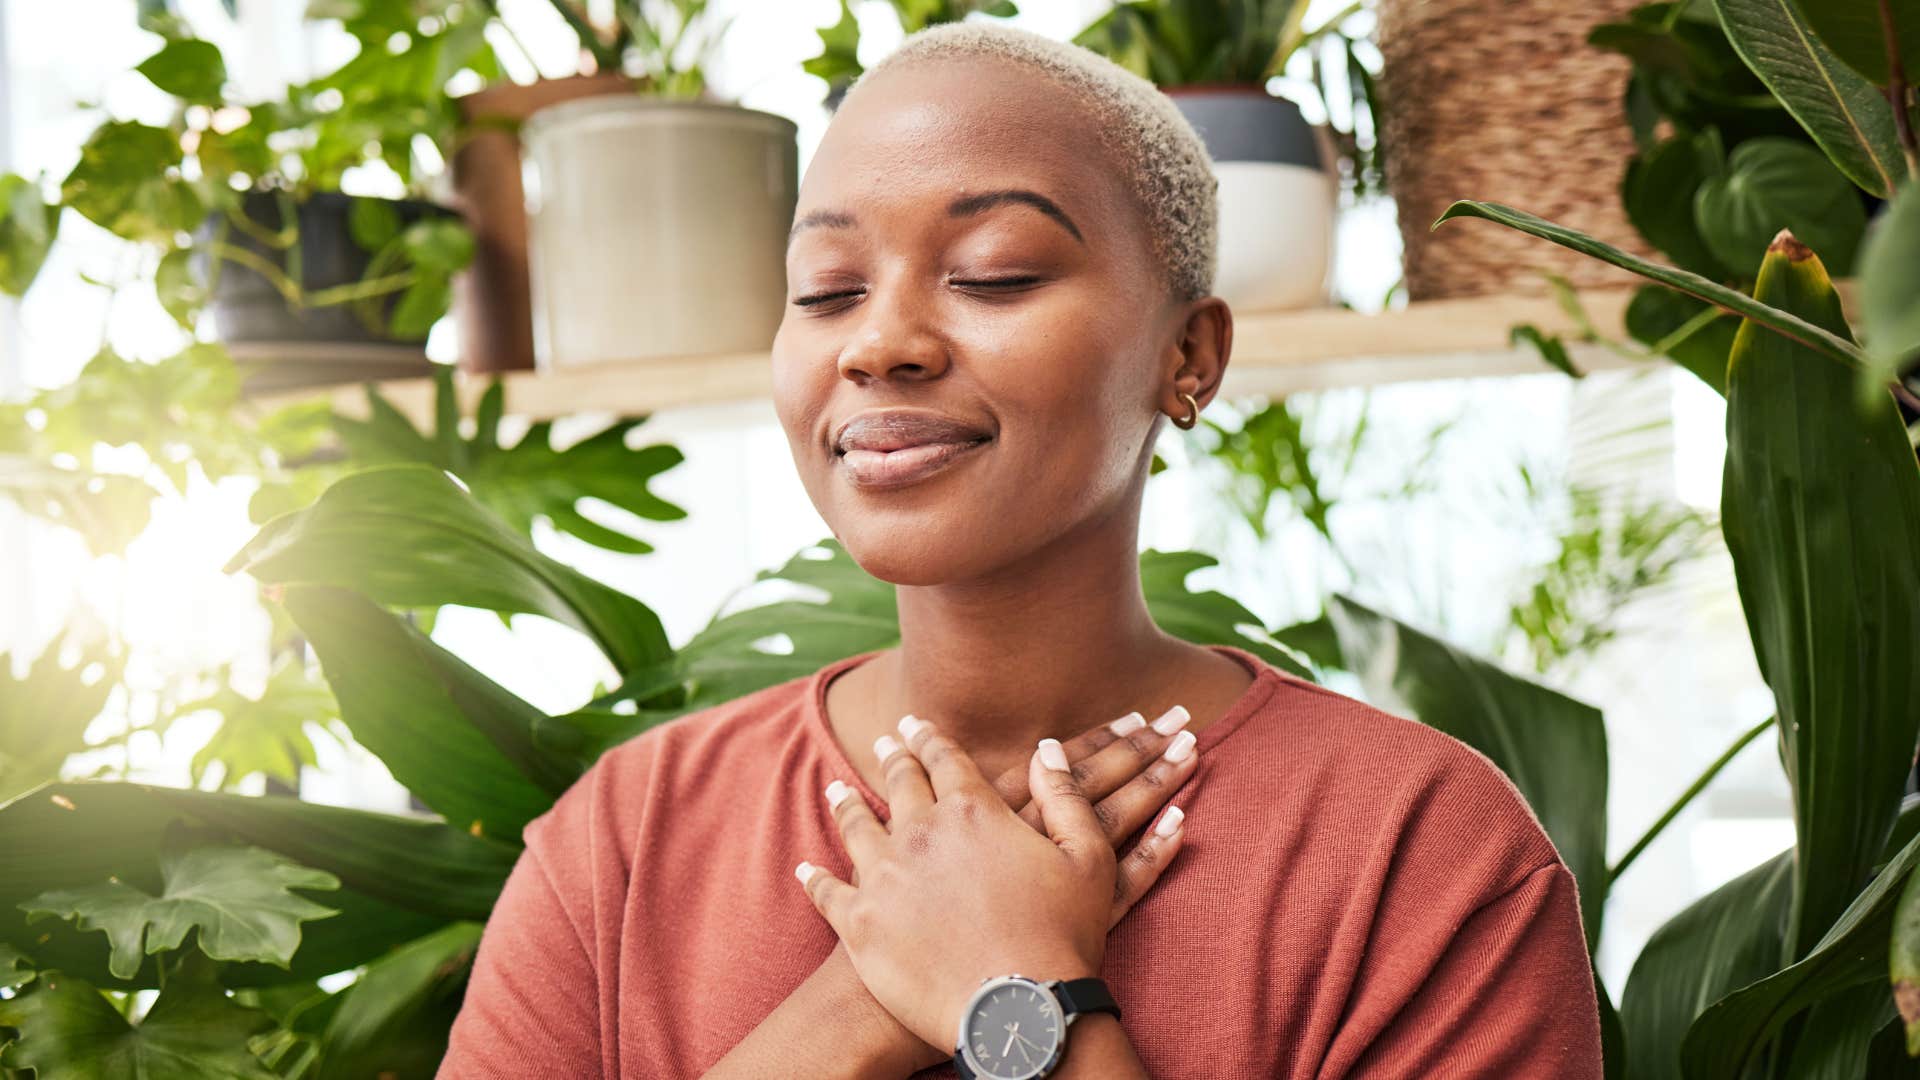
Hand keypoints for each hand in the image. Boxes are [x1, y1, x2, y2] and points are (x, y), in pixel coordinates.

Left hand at [796, 715, 1191, 1058]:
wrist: (1017, 1013)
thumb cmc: (1063, 938)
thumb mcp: (1088, 859)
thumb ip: (1066, 797)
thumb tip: (1046, 749)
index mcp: (972, 810)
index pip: (945, 759)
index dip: (930, 738)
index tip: (917, 724)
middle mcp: (920, 832)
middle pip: (899, 784)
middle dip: (892, 758)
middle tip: (885, 743)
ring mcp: (883, 877)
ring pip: (856, 827)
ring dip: (847, 805)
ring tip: (838, 791)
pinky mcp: (859, 924)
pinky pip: (828, 892)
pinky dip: (815, 879)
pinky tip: (807, 870)